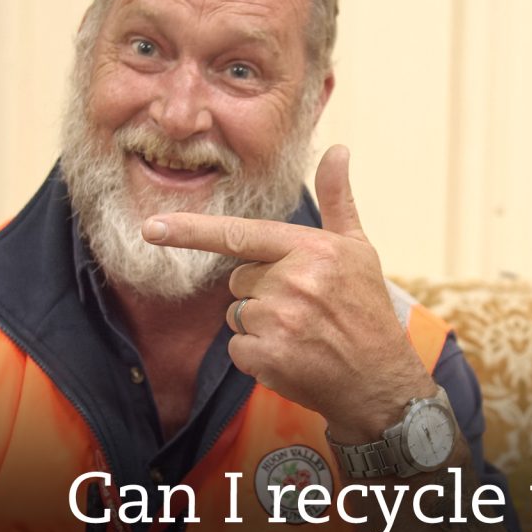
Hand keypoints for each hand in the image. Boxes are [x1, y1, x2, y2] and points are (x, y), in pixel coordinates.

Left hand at [142, 145, 433, 442]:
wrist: (380, 383)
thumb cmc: (366, 310)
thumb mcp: (358, 249)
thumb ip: (337, 199)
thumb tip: (338, 149)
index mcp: (311, 250)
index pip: (239, 234)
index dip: (190, 231)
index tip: (151, 227)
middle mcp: (293, 282)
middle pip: (239, 280)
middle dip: (261, 292)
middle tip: (303, 309)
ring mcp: (280, 322)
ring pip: (237, 315)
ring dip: (260, 326)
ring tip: (302, 335)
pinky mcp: (270, 358)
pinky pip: (238, 349)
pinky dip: (259, 356)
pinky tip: (293, 358)